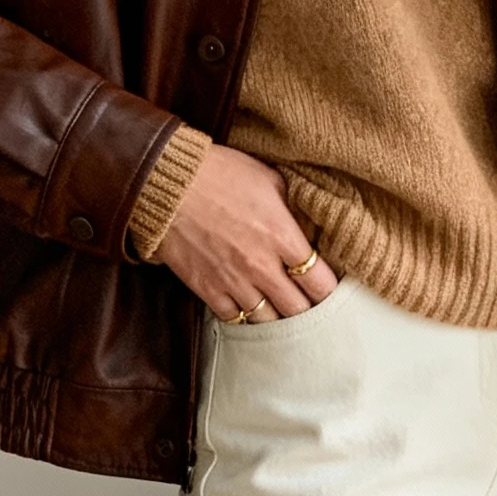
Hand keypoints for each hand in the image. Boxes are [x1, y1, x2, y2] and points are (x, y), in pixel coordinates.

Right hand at [152, 145, 337, 320]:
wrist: (167, 184)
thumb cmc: (220, 174)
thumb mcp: (270, 179)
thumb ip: (295, 207)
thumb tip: (312, 226)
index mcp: (282, 237)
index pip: (321, 282)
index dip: (329, 290)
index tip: (329, 288)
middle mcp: (262, 267)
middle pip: (299, 310)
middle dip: (309, 310)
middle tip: (311, 305)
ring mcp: (234, 283)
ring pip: (269, 321)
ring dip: (279, 317)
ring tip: (282, 311)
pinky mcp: (208, 290)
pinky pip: (235, 319)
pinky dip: (245, 317)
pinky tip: (250, 307)